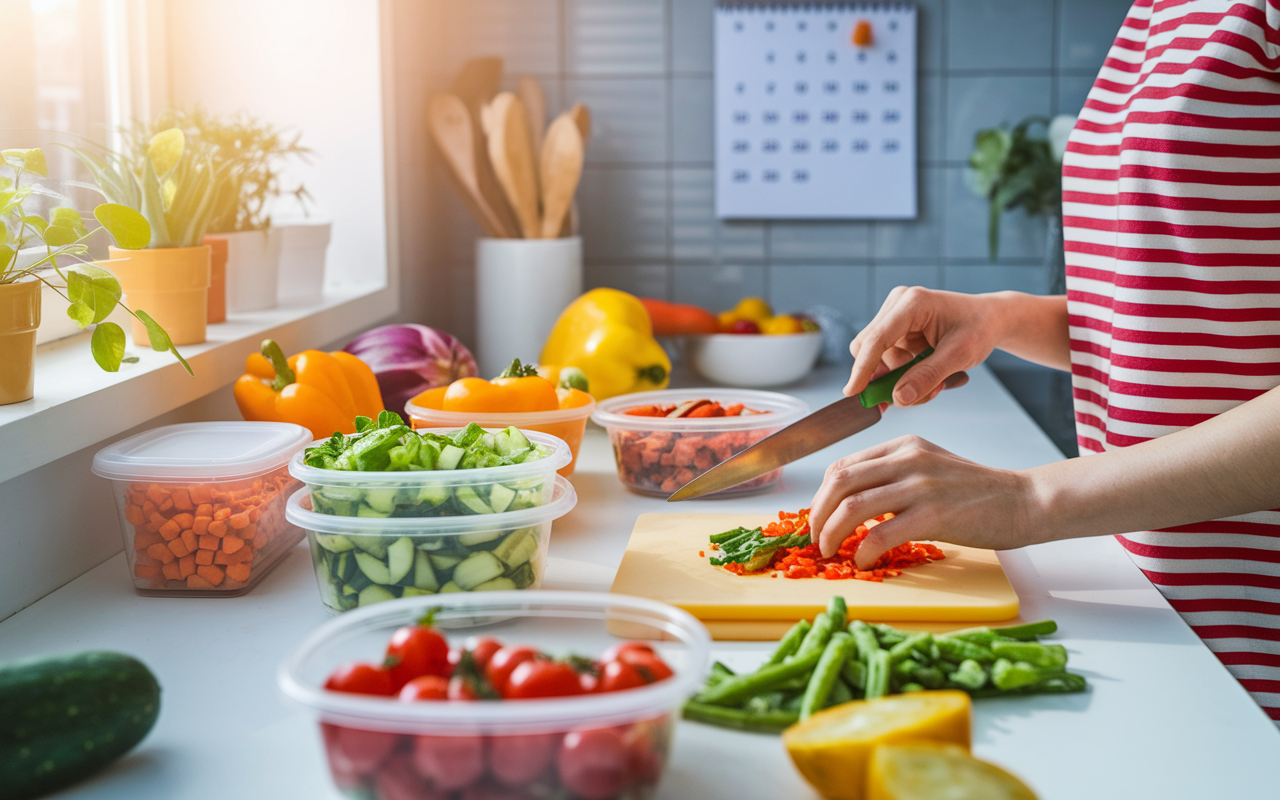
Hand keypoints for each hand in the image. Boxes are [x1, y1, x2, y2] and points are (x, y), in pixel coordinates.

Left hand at [808, 435, 1038, 564]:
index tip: (817, 518)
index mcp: (904, 445)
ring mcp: (921, 484)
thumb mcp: (930, 469)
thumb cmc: (976, 493)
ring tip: (829, 552)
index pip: (843, 465)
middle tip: (814, 539)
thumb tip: (852, 505)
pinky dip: (863, 550)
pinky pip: (881, 533)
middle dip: (818, 514)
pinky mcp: (935, 513)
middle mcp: (908, 459)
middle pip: (840, 482)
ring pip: (853, 506)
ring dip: (832, 533)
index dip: (821, 495)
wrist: (1024, 501)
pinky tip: (862, 561)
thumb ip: (893, 477)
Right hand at [846, 287, 1007, 405]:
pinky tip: (928, 376)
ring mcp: (894, 316)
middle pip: (868, 350)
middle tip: (913, 399)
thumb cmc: (979, 329)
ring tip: (936, 385)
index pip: (877, 340)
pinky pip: (887, 361)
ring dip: (900, 380)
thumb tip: (899, 398)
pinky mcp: (896, 330)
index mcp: (912, 303)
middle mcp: (897, 305)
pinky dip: (903, 375)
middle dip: (887, 379)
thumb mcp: (960, 355)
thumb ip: (928, 376)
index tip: (852, 393)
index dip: (862, 369)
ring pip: (878, 360)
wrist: (990, 318)